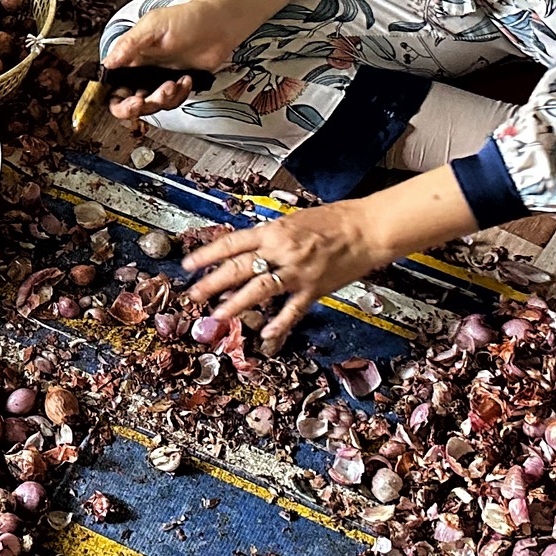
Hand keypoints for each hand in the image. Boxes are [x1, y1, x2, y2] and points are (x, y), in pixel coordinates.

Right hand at [103, 0, 240, 116]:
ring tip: (172, 84)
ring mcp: (159, 78)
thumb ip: (128, 45)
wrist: (220, 24)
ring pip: (151, 105)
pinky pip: (172, 102)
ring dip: (162, 99)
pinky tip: (185, 80)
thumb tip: (108, 63)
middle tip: (144, 101)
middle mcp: (142, 69)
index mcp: (130, 55)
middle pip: (127, 101)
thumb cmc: (187, 18)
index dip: (113, 97)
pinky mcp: (177, 85)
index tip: (125, 100)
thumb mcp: (153, 26)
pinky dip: (179, 95)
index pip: (111, 84)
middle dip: (136, 106)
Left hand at [183, 205, 392, 351]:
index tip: (188, 265)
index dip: (207, 254)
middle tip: (193, 296)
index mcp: (274, 230)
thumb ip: (270, 237)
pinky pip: (293, 309)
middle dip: (211, 283)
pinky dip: (279, 323)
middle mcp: (281, 250)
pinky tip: (266, 335)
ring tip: (217, 316)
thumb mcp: (294, 221)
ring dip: (236, 304)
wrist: (367, 228)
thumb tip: (247, 250)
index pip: (232, 243)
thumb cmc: (334, 221)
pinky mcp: (315, 288)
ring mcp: (297, 271)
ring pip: (259, 289)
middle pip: (238, 267)